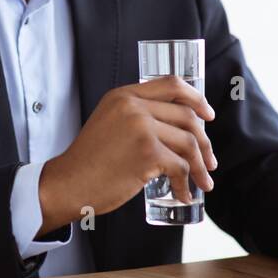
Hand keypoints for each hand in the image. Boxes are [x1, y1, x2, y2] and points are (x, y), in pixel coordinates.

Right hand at [38, 76, 217, 234]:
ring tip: (202, 182)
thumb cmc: (90, 161)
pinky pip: (179, 166)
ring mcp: (141, 128)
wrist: (68, 183)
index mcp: (124, 95)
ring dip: (200, 166)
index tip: (208, 115)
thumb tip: (176, 127)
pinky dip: (186, 183)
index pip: (171, 84)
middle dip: (204, 142)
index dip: (195, 98)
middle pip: (187, 116)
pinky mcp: (146, 153)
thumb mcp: (109, 122)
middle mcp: (133, 106)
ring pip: (188, 142)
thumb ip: (135, 116)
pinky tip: (183, 193)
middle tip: (209, 161)